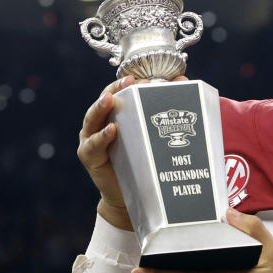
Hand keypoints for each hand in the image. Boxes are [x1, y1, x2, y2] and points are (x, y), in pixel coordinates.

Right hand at [77, 75, 187, 229]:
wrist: (129, 196)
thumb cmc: (142, 162)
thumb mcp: (153, 135)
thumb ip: (165, 109)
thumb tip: (182, 80)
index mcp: (114, 115)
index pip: (117, 92)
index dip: (125, 83)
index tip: (139, 76)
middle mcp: (99, 124)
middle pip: (102, 101)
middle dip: (114, 89)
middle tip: (128, 81)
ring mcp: (91, 140)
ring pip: (92, 120)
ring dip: (101, 108)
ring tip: (110, 100)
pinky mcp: (90, 157)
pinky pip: (93, 145)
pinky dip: (102, 137)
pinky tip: (112, 130)